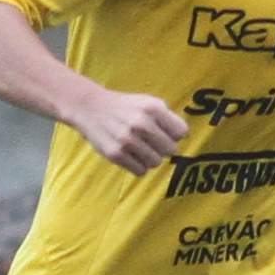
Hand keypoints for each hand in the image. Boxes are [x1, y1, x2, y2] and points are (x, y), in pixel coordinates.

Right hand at [68, 87, 188, 174]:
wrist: (90, 107)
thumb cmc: (126, 107)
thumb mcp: (148, 103)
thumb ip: (169, 118)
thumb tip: (183, 138)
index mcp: (153, 108)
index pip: (181, 133)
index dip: (173, 134)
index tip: (163, 132)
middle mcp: (141, 123)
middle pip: (171, 150)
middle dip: (163, 147)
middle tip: (151, 142)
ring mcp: (127, 140)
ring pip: (156, 163)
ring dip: (150, 158)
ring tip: (139, 147)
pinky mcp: (115, 154)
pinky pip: (140, 171)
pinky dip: (138, 166)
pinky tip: (130, 154)